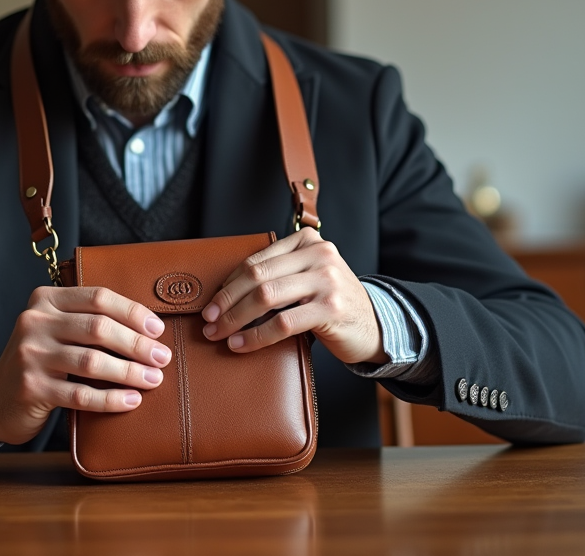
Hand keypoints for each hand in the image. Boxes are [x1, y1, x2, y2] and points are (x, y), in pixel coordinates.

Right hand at [0, 286, 170, 444]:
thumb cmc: (41, 361)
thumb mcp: (56, 330)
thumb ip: (87, 320)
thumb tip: (147, 328)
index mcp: (45, 299)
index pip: (98, 298)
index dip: (133, 313)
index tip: (157, 329)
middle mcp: (35, 322)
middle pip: (98, 328)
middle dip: (137, 344)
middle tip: (162, 358)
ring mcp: (31, 355)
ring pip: (92, 362)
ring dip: (130, 372)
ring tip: (153, 379)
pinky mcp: (31, 388)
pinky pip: (81, 394)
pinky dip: (111, 399)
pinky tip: (131, 401)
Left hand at [200, 227, 386, 364]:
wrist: (376, 325)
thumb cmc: (331, 303)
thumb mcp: (307, 278)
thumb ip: (278, 274)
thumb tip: (226, 293)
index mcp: (307, 241)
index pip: (256, 260)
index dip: (228, 283)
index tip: (211, 303)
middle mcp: (318, 254)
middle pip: (256, 276)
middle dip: (226, 300)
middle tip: (208, 320)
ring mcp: (326, 280)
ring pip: (265, 296)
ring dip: (235, 318)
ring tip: (219, 333)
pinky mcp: (330, 308)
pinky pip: (282, 322)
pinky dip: (255, 335)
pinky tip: (240, 344)